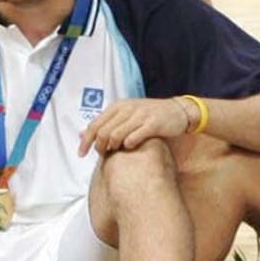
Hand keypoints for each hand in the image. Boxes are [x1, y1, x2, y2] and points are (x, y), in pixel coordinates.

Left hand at [77, 96, 194, 154]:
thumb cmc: (149, 115)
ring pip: (116, 135)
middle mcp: (127, 108)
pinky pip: (133, 138)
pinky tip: (131, 147)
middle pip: (103, 132)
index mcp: (118, 106)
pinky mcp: (152, 124)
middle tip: (103, 155)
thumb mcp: (126, 115)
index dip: (86, 141)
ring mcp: (140, 115)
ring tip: (117, 152)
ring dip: (113, 148)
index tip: (81, 154)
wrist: (178, 111)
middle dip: (99, 147)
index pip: (94, 124)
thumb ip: (106, 124)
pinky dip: (128, 145)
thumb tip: (81, 134)